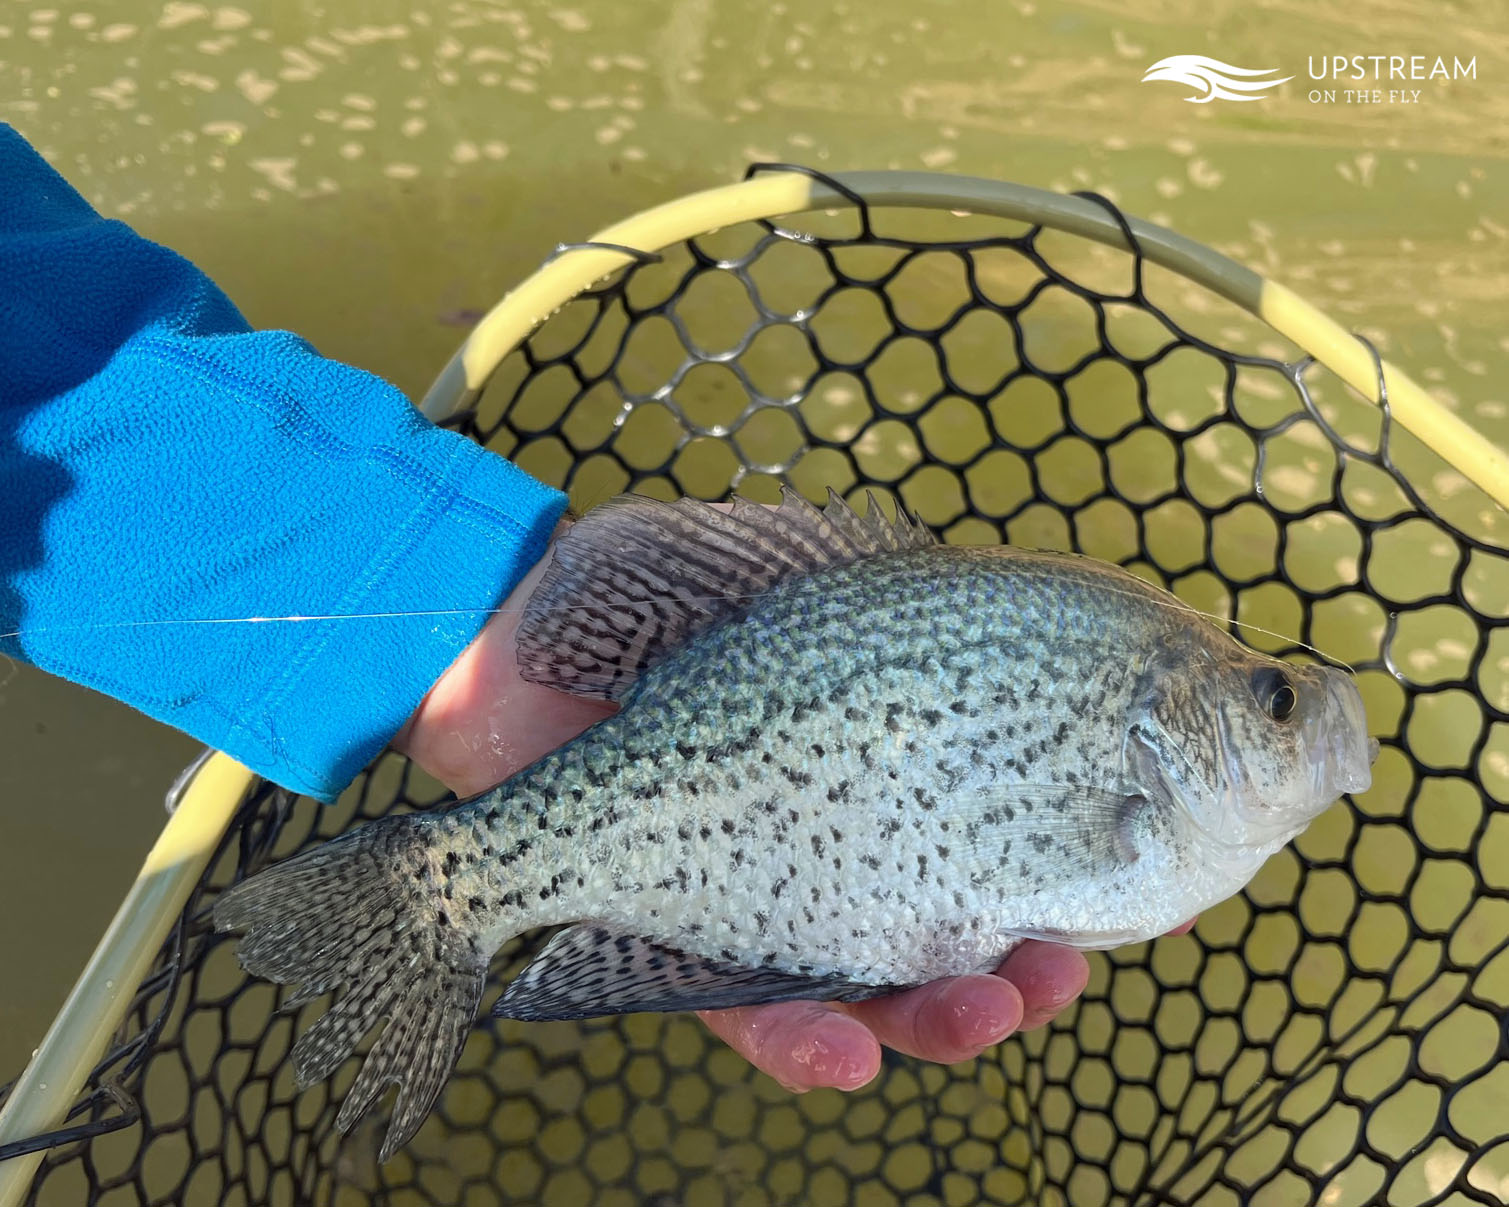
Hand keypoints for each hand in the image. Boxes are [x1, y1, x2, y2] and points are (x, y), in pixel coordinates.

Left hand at [393, 546, 1189, 1090]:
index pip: (993, 833)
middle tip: (1060, 971)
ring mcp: (759, 896)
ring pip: (867, 991)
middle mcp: (832, 840)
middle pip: (947, 931)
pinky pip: (745, 1012)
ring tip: (992, 1009)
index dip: (1065, 869)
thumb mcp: (799, 568)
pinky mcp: (676, 941)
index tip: (1130, 887)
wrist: (499, 632)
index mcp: (878, 765)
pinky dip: (799, 1040)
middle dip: (1019, 967)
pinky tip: (848, 1052)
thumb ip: (900, 604)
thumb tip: (1027, 629)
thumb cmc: (649, 588)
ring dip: (939, 1020)